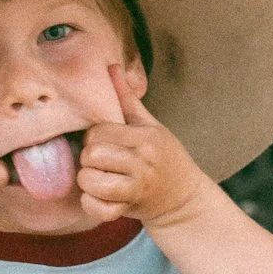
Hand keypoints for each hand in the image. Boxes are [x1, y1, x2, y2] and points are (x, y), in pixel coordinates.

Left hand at [78, 64, 213, 227]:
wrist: (184, 197)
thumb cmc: (164, 157)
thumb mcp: (150, 126)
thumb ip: (127, 99)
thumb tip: (111, 66)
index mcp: (146, 137)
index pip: (100, 131)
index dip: (93, 137)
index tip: (102, 143)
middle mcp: (143, 161)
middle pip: (93, 154)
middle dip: (88, 158)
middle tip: (98, 162)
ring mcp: (138, 186)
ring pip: (92, 181)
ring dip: (88, 181)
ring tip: (98, 178)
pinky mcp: (130, 207)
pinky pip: (99, 207)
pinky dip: (92, 204)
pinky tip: (98, 197)